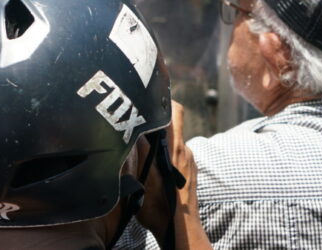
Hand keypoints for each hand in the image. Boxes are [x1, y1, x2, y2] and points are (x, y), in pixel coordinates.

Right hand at [137, 102, 208, 249]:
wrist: (180, 230)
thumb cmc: (159, 207)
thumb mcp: (141, 177)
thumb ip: (137, 150)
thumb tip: (131, 127)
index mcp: (173, 147)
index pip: (173, 110)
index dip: (161, 98)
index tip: (146, 92)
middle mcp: (184, 149)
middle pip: (174, 119)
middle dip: (158, 115)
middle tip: (139, 116)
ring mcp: (189, 160)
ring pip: (174, 137)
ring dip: (161, 137)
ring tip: (142, 144)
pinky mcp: (190, 171)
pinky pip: (177, 152)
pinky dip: (166, 152)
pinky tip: (153, 165)